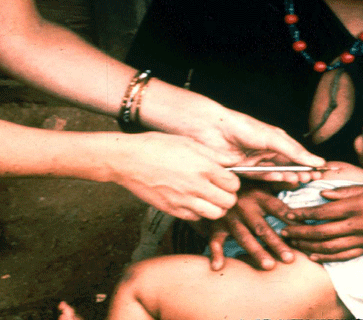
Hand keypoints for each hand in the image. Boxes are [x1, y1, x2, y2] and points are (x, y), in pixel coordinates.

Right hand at [115, 132, 240, 221]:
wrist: (127, 160)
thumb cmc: (156, 146)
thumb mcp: (188, 143)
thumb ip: (215, 154)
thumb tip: (235, 160)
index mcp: (203, 166)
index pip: (234, 183)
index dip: (233, 181)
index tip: (226, 178)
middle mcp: (196, 185)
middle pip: (229, 202)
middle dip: (228, 196)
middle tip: (220, 190)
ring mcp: (184, 200)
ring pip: (216, 214)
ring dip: (216, 208)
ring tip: (209, 198)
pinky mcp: (172, 210)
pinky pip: (196, 218)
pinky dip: (199, 212)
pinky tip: (192, 201)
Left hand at [187, 107, 324, 185]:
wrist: (212, 130)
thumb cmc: (241, 126)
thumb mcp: (271, 137)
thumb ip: (293, 150)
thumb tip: (315, 160)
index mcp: (273, 140)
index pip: (295, 154)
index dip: (308, 162)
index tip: (320, 170)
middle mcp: (264, 151)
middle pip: (286, 165)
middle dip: (300, 172)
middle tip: (311, 178)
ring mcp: (254, 161)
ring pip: (275, 173)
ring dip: (287, 176)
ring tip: (299, 179)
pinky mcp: (242, 170)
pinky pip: (259, 177)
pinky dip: (270, 178)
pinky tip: (281, 179)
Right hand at [207, 186, 297, 270]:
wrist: (213, 184)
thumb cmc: (245, 186)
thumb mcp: (261, 181)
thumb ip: (280, 183)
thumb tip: (299, 181)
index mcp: (258, 196)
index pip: (278, 208)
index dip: (290, 219)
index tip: (304, 231)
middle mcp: (245, 207)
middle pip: (262, 227)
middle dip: (276, 243)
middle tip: (290, 259)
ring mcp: (230, 218)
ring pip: (244, 237)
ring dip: (256, 251)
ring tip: (269, 266)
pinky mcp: (216, 226)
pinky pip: (215, 240)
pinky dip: (215, 253)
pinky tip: (218, 266)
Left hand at [279, 185, 362, 261]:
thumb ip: (345, 191)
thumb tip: (323, 193)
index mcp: (357, 206)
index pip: (323, 212)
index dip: (303, 213)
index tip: (289, 213)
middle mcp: (358, 225)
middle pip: (321, 232)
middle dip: (300, 232)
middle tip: (284, 231)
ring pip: (329, 247)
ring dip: (308, 246)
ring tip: (294, 242)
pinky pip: (343, 256)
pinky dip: (326, 257)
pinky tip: (313, 255)